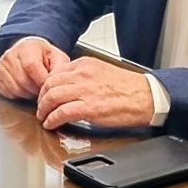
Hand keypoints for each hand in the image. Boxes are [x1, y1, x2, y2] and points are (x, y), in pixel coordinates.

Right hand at [0, 37, 69, 98]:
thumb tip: (59, 82)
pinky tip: (25, 88)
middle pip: (23, 80)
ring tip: (35, 87)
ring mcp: (1, 66)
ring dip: (28, 93)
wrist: (27, 52)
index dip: (41, 80)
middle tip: (42, 88)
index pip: (31, 66)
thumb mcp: (57, 57)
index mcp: (27, 47)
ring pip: (16, 89)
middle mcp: (10, 54)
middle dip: (36, 89)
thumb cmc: (43, 56)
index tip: (48, 85)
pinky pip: (7, 92)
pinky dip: (18, 94)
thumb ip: (60, 68)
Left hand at [36, 57, 154, 129]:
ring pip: (51, 97)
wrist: (147, 97)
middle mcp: (81, 74)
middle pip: (49, 84)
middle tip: (41, 107)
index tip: (45, 94)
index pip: (55, 72)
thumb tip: (68, 84)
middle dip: (41, 98)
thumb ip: (83, 75)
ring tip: (43, 116)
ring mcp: (84, 90)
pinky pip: (61, 113)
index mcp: (84, 64)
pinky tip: (51, 123)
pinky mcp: (89, 107)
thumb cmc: (129, 87)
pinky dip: (52, 119)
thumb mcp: (102, 71)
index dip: (46, 86)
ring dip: (43, 109)